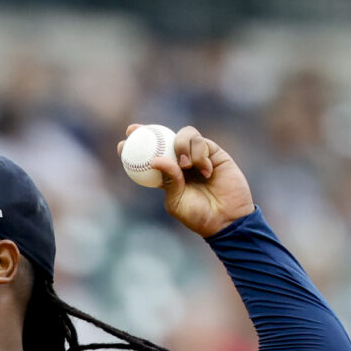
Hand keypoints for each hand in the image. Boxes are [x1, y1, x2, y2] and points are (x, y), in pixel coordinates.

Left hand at [123, 124, 255, 239]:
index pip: (150, 157)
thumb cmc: (199, 216)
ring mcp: (197, 156)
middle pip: (164, 139)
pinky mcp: (214, 153)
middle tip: (136, 130)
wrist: (227, 219)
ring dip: (182, 146)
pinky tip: (206, 171)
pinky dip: (200, 154)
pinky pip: (202, 142)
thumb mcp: (176, 202)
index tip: (122, 144)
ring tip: (185, 165)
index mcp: (168, 176)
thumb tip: (156, 159)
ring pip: (184, 135)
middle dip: (148, 131)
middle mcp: (181, 163)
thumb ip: (168, 180)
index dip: (136, 148)